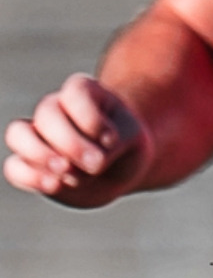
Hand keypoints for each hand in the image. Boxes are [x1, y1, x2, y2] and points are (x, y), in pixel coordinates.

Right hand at [4, 74, 153, 207]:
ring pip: (18, 134)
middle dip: (70, 142)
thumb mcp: (133, 139)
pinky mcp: (28, 164)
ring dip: (40, 155)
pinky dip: (31, 177)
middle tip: (95, 164)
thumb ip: (113, 145)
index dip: (90, 118)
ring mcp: (36, 135)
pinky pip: (14, 167)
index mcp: (84, 92)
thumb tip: (83, 164)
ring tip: (66, 173)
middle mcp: (54, 108)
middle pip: (47, 114)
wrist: (118, 171)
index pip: (75, 92)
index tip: (112, 140)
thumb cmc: (126, 147)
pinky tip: (55, 186)